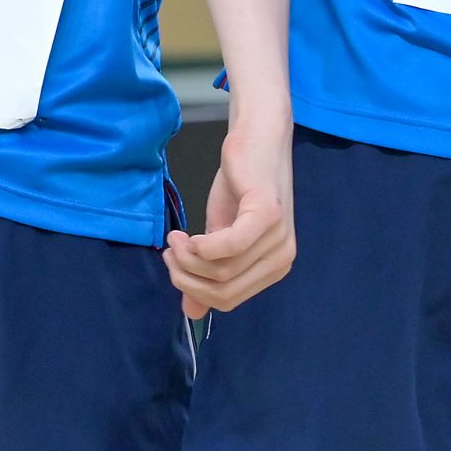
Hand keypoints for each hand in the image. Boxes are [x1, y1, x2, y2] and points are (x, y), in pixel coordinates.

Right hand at [163, 112, 294, 318]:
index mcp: (272, 268)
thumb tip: (190, 313)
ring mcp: (278, 238)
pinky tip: (189, 235)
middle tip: (169, 251)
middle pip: (223, 291)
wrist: (256, 137)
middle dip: (186, 276)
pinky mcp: (268, 215)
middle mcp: (281, 259)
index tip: (173, 263)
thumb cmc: (238, 184)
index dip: (193, 289)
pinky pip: (231, 246)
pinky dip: (203, 246)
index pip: (227, 300)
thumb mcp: (219, 234)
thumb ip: (209, 271)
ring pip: (223, 271)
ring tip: (175, 237)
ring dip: (188, 258)